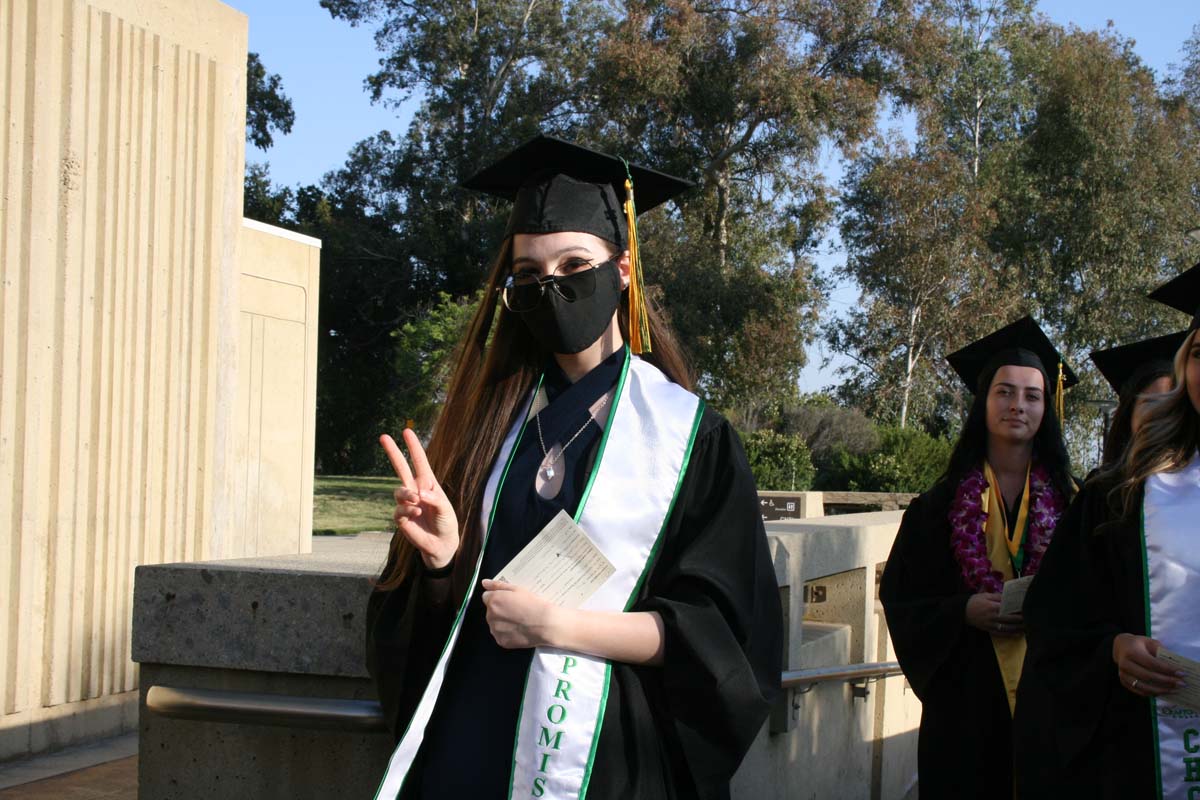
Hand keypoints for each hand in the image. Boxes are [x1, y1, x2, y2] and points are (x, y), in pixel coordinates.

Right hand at [380, 430, 458, 569]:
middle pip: (400, 467)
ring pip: (398, 490)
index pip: (419, 461)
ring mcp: (407, 503)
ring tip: (417, 501)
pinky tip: (418, 514)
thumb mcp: (446, 509)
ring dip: (406, 494)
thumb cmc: (446, 522)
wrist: (441, 543)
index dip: (413, 447)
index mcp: (428, 483)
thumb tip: (418, 493)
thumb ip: (434, 499)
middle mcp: (415, 490)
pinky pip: (399, 509)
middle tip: (383, 436)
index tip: (407, 431)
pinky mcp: (401, 517)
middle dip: (392, 452)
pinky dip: (408, 510)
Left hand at [480, 580, 563, 649]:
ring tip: (519, 621)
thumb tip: (485, 583)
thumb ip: (498, 585)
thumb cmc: (533, 605)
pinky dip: (507, 633)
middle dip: (500, 610)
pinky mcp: (500, 641)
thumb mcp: (518, 589)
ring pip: (495, 624)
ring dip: (502, 622)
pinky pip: (500, 635)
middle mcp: (490, 615)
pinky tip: (519, 630)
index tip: (509, 601)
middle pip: (491, 611)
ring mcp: (495, 630)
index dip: (498, 598)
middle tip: (516, 610)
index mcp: (493, 601)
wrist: (545, 624)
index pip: (487, 597)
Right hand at [965, 592, 1023, 636]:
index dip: (1018, 610)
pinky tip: (1017, 633)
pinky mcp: (988, 630)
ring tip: (1027, 627)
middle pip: (1010, 619)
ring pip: (1008, 628)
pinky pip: (1001, 634)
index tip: (1026, 609)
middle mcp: (993, 617)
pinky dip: (1010, 634)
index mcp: (993, 607)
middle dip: (1021, 620)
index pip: (1009, 609)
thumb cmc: (974, 601)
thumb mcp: (985, 595)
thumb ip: (998, 597)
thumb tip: (1009, 597)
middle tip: (1030, 619)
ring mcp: (991, 624)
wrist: (961, 611)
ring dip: (1018, 628)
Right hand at [1113, 634, 1185, 696]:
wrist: (1121, 647)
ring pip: (1143, 686)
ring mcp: (1122, 674)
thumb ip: (1161, 652)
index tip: (1182, 673)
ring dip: (1161, 690)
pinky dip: (1152, 693)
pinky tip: (1163, 692)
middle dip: (1167, 681)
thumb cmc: (1139, 644)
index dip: (1167, 669)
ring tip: (1174, 690)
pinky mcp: (1123, 681)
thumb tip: (1174, 666)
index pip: (1152, 663)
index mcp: (1131, 652)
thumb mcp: (1150, 642)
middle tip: (1181, 684)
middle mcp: (1125, 664)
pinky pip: (1139, 691)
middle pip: (1148, 676)